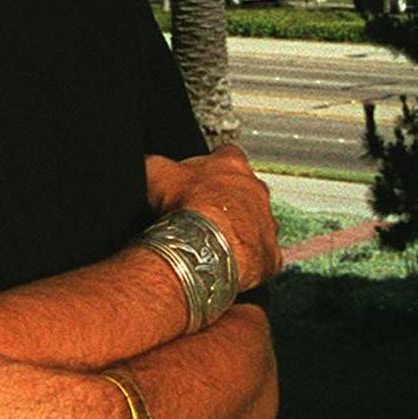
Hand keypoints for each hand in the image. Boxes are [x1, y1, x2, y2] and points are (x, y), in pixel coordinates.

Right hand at [144, 143, 280, 291]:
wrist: (207, 251)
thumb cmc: (187, 210)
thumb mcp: (155, 173)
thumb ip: (154, 164)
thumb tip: (147, 164)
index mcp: (231, 164)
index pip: (227, 154)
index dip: (212, 165)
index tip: (199, 177)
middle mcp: (256, 190)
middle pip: (246, 189)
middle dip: (227, 200)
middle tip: (203, 213)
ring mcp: (266, 223)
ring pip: (257, 223)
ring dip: (239, 230)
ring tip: (212, 243)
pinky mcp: (270, 255)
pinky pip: (262, 256)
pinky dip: (246, 260)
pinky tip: (226, 264)